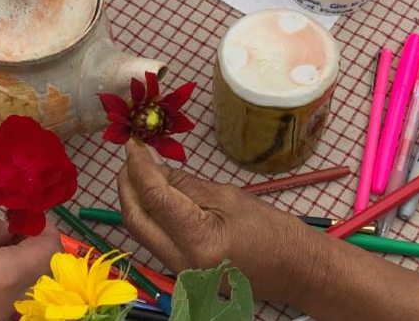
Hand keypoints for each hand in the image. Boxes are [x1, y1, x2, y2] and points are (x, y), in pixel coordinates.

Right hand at [0, 218, 58, 319]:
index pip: (46, 253)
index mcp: (3, 278)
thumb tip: (6, 231)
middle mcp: (2, 307)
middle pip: (35, 275)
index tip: (31, 215)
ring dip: (13, 266)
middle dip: (30, 248)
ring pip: (16, 291)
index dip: (45, 230)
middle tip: (12, 227)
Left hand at [117, 142, 319, 303]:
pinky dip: (148, 215)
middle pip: (136, 219)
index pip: (155, 199)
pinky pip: (154, 240)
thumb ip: (186, 184)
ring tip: (139, 171)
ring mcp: (179, 272)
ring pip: (141, 231)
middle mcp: (183, 262)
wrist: (292, 269)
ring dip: (135, 199)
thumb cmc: (271, 230)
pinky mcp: (181, 272)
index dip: (139, 169)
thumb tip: (153, 165)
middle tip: (131, 157)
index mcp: (200, 241)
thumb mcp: (229, 197)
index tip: (133, 145)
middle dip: (126, 185)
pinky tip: (153, 194)